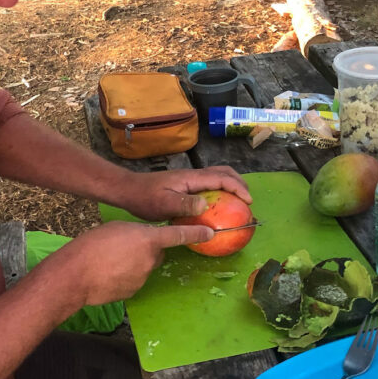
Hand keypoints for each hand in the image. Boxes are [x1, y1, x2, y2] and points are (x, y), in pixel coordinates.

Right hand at [36, 220, 213, 308]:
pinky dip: (125, 277)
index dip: (196, 233)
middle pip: (157, 253)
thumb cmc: (92, 245)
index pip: (178, 235)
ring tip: (110, 261)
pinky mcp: (134, 291)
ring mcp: (143, 278)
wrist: (76, 275)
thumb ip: (135, 234)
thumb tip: (141, 242)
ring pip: (145, 267)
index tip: (211, 233)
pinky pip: (134, 280)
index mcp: (148, 239)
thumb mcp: (117, 229)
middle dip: (148, 250)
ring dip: (134, 264)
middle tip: (125, 247)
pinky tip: (109, 275)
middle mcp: (151, 259)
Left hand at [116, 166, 251, 221]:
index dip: (238, 188)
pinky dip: (220, 190)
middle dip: (239, 183)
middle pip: (223, 172)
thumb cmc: (145, 198)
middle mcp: (193, 175)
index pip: (221, 178)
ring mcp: (189, 179)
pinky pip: (209, 184)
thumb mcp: (164, 204)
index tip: (248, 201)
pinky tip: (218, 204)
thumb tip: (205, 206)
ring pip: (217, 176)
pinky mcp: (185, 185)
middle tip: (248, 201)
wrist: (128, 190)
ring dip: (231, 185)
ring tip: (238, 201)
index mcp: (191, 178)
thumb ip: (184, 205)